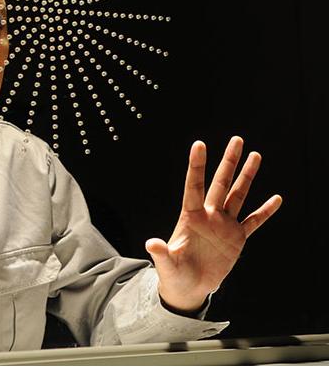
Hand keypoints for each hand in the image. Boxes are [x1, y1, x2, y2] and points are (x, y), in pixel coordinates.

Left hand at [145, 137, 281, 312]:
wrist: (188, 288)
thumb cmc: (174, 275)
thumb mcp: (166, 265)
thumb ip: (161, 253)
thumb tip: (151, 243)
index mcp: (191, 218)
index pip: (194, 186)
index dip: (197, 166)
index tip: (199, 144)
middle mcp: (209, 216)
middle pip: (221, 184)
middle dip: (229, 162)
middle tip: (237, 139)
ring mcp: (224, 226)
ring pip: (238, 195)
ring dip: (247, 176)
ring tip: (255, 155)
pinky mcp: (236, 239)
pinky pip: (253, 222)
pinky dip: (265, 211)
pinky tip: (276, 198)